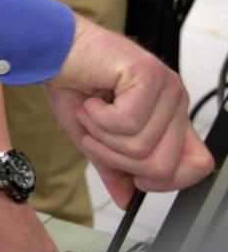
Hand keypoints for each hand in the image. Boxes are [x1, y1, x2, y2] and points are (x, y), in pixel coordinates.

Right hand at [43, 15, 213, 206]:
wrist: (53, 50)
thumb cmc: (74, 83)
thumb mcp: (95, 138)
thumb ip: (115, 168)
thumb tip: (127, 200)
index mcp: (169, 116)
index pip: (198, 164)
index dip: (166, 181)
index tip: (135, 177)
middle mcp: (175, 101)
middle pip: (162, 165)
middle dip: (116, 158)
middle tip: (95, 134)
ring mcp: (166, 87)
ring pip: (141, 146)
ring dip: (102, 136)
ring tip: (91, 112)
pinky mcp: (148, 75)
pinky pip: (126, 123)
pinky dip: (98, 118)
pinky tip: (92, 100)